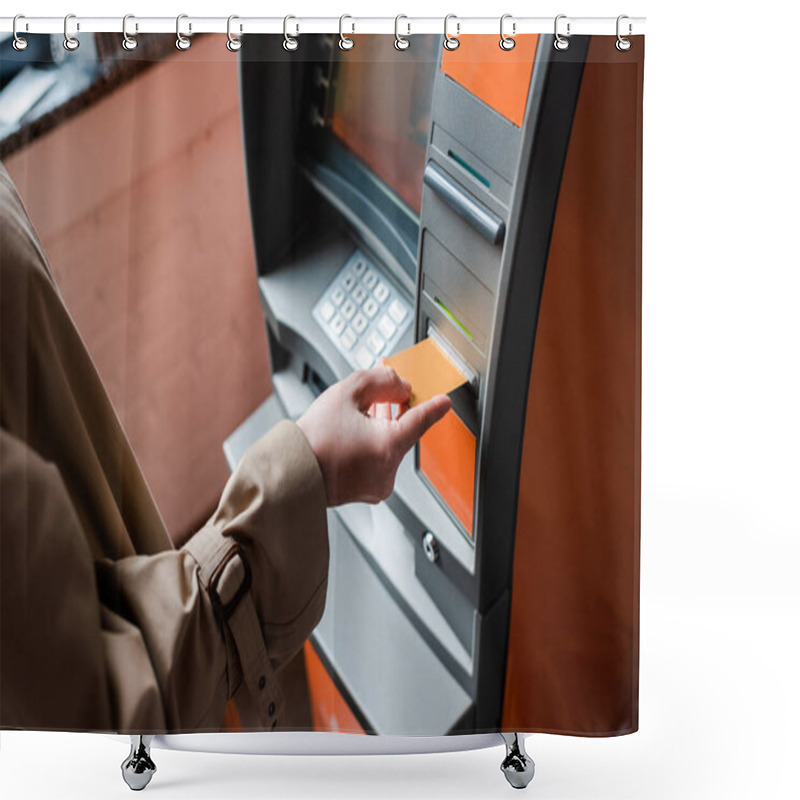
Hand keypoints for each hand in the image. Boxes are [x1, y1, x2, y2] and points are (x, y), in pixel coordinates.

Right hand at [297, 366, 450, 505]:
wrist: (288, 475)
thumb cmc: (312, 440)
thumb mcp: (346, 394)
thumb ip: (379, 381)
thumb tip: (398, 384)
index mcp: (387, 447)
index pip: (421, 421)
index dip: (434, 407)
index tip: (444, 402)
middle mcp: (387, 470)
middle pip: (401, 431)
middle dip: (394, 410)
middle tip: (386, 393)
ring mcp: (377, 484)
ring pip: (389, 446)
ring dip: (380, 427)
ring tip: (360, 412)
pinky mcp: (366, 492)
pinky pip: (378, 461)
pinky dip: (372, 446)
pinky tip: (354, 434)